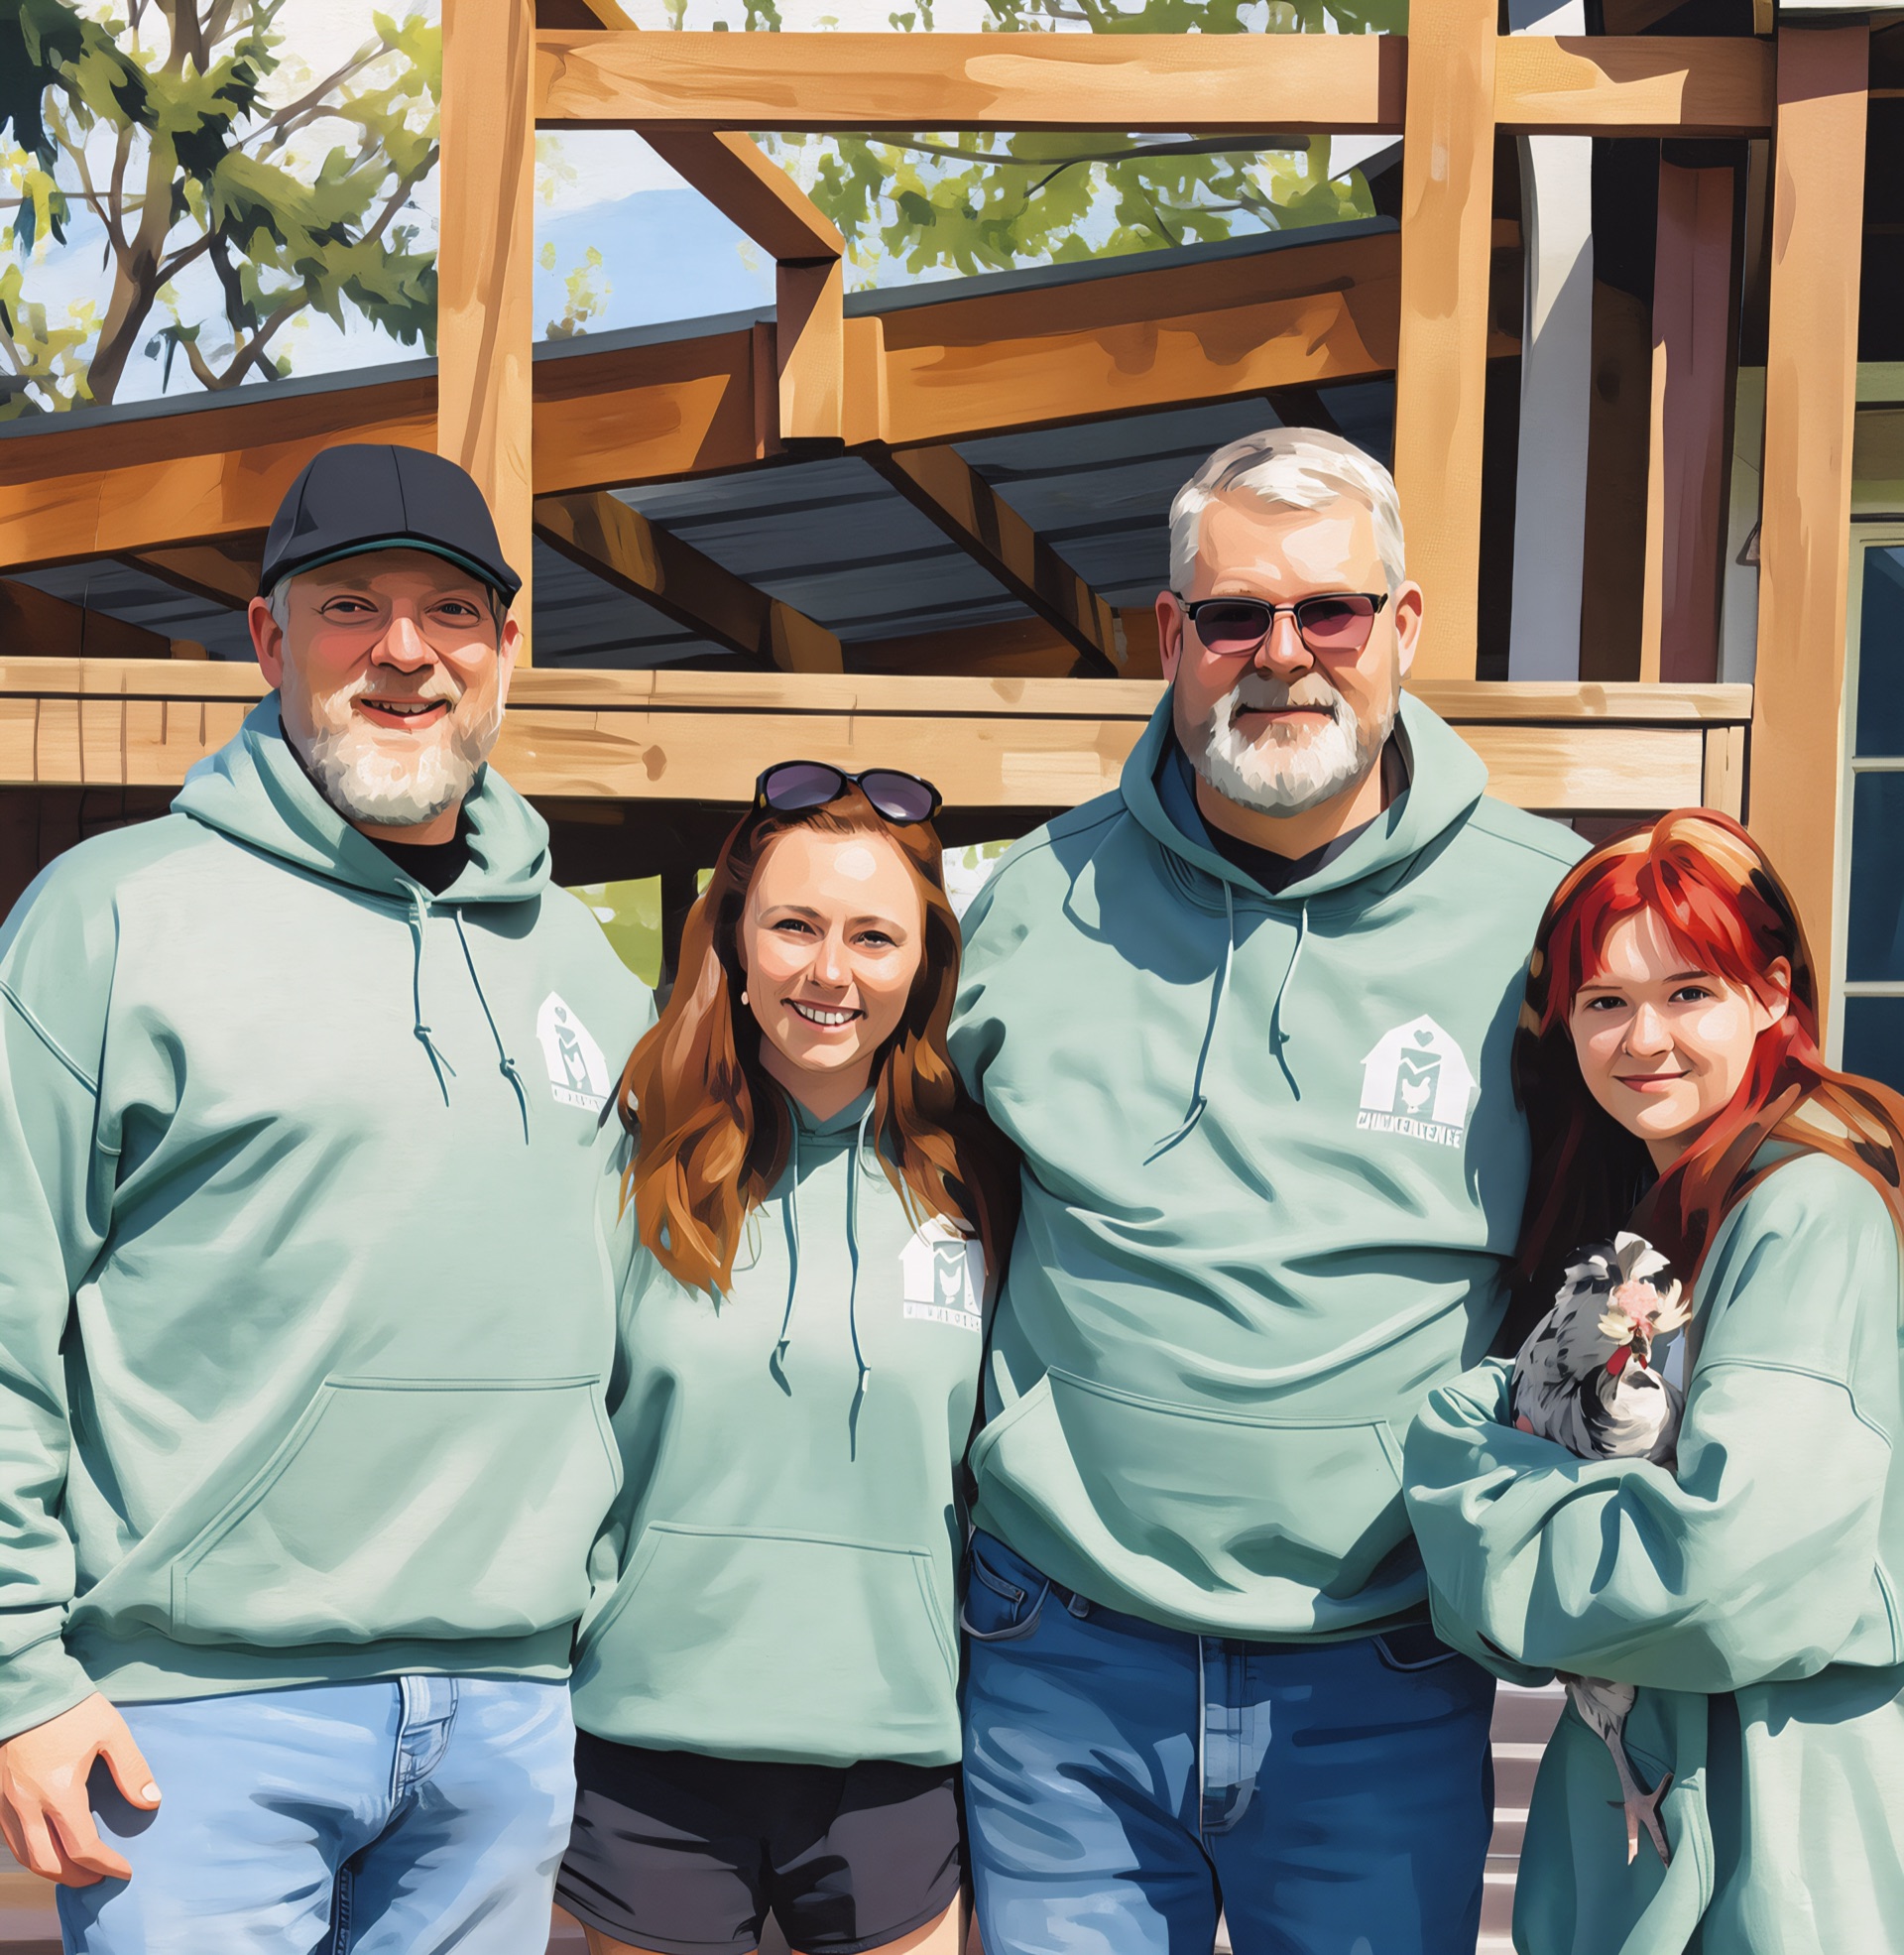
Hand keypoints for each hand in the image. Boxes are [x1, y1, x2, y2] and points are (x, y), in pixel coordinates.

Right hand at [0, 1693, 159, 1884]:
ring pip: (26, 1856)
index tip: (124, 1870)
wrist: (27, 1691)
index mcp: (60, 1792)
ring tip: (76, 1870)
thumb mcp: (111, 1733)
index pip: (82, 1847)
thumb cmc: (72, 1709)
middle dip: (76, 1877)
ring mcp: (8, 1804)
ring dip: (51, 1870)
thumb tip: (150, 1802)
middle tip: (99, 1877)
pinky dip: (31, 1853)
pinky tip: (48, 1848)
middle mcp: (29, 1806)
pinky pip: (11, 1840)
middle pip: (48, 1862)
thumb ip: (131, 1770)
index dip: (105, 1864)